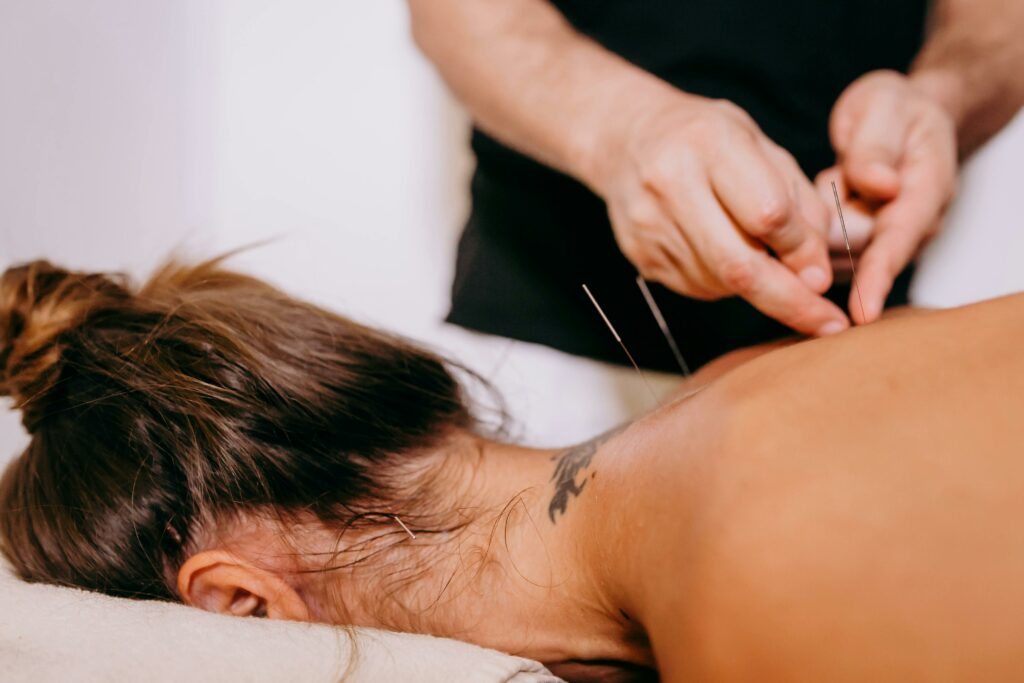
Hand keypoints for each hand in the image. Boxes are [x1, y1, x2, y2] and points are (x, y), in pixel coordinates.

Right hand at [587, 91, 848, 336]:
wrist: (628, 139)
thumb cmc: (707, 139)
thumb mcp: (761, 145)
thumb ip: (798, 201)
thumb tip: (816, 271)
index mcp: (710, 143)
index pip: (768, 214)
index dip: (803, 250)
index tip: (823, 274)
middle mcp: (671, 183)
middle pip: (739, 264)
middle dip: (790, 300)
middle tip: (826, 322)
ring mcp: (650, 224)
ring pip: (721, 282)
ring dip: (758, 288)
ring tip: (766, 263)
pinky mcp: (640, 254)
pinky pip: (698, 286)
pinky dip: (727, 283)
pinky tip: (726, 254)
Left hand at [823, 70, 957, 323]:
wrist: (897, 117)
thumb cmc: (892, 110)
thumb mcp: (884, 106)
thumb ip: (876, 146)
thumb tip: (879, 185)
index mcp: (927, 190)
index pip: (900, 241)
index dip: (879, 276)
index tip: (862, 311)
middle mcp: (910, 224)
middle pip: (860, 256)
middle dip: (830, 238)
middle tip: (826, 182)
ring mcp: (885, 238)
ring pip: (836, 256)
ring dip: (817, 231)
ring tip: (829, 181)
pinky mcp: (859, 244)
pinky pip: (823, 250)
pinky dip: (809, 233)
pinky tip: (814, 200)